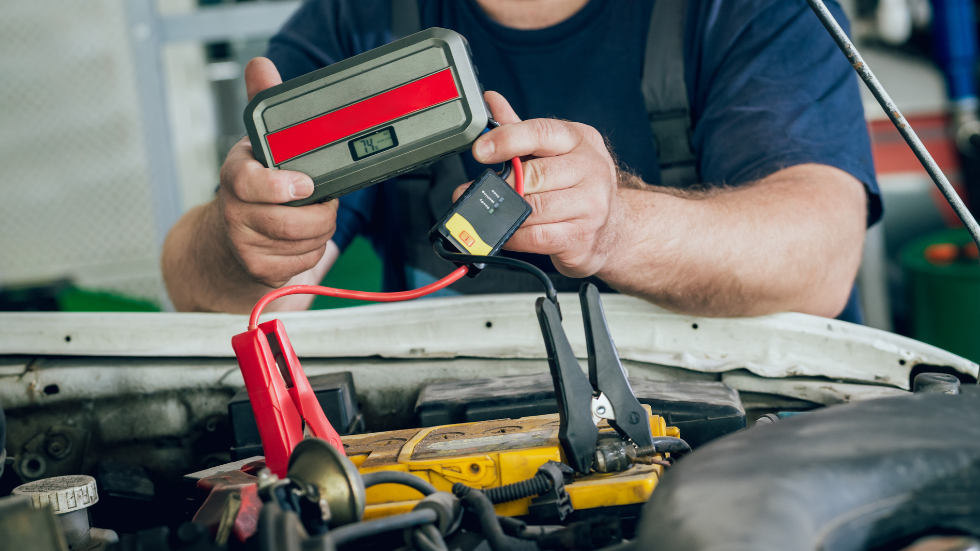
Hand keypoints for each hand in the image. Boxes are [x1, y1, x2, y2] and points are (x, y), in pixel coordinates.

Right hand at [217, 57, 338, 287]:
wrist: (227, 237)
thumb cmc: (255, 184)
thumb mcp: (258, 143)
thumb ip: (264, 101)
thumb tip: (260, 64)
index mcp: (235, 175)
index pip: (251, 184)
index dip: (281, 187)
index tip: (305, 185)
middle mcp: (234, 211)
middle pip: (292, 221)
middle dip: (321, 211)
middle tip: (322, 198)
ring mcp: (244, 244)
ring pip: (305, 241)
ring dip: (321, 229)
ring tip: (312, 215)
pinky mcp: (259, 271)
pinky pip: (303, 262)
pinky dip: (312, 250)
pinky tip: (301, 237)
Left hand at [454, 92, 625, 277]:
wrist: (614, 226)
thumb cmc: (578, 183)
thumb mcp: (555, 149)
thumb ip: (521, 128)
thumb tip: (491, 100)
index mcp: (581, 140)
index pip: (541, 132)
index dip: (507, 139)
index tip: (480, 150)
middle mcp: (591, 169)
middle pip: (535, 175)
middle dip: (503, 184)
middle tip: (478, 190)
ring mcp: (591, 205)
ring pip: (534, 208)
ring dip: (505, 212)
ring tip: (487, 212)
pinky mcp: (582, 237)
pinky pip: (537, 237)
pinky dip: (514, 236)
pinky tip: (506, 232)